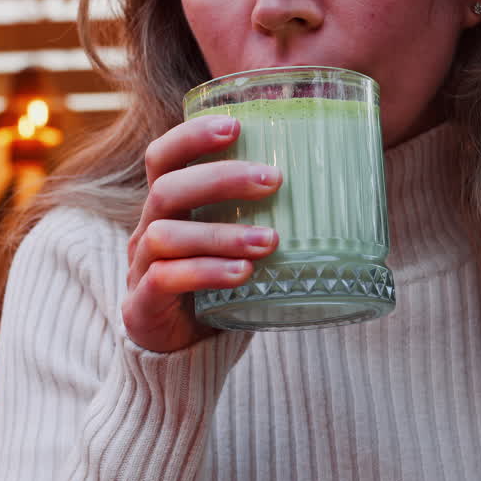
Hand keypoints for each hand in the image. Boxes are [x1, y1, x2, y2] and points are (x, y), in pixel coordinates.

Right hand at [124, 115, 281, 351]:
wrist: (180, 354)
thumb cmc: (216, 287)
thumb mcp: (233, 244)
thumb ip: (261, 217)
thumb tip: (340, 187)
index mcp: (166, 208)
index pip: (163, 157)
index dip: (191, 136)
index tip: (236, 126)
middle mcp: (146, 230)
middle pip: (166, 189)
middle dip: (220, 179)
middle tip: (273, 180)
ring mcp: (140, 269)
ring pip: (167, 235)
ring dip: (221, 234)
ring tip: (270, 242)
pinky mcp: (142, 307)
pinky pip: (166, 280)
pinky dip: (205, 273)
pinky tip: (241, 274)